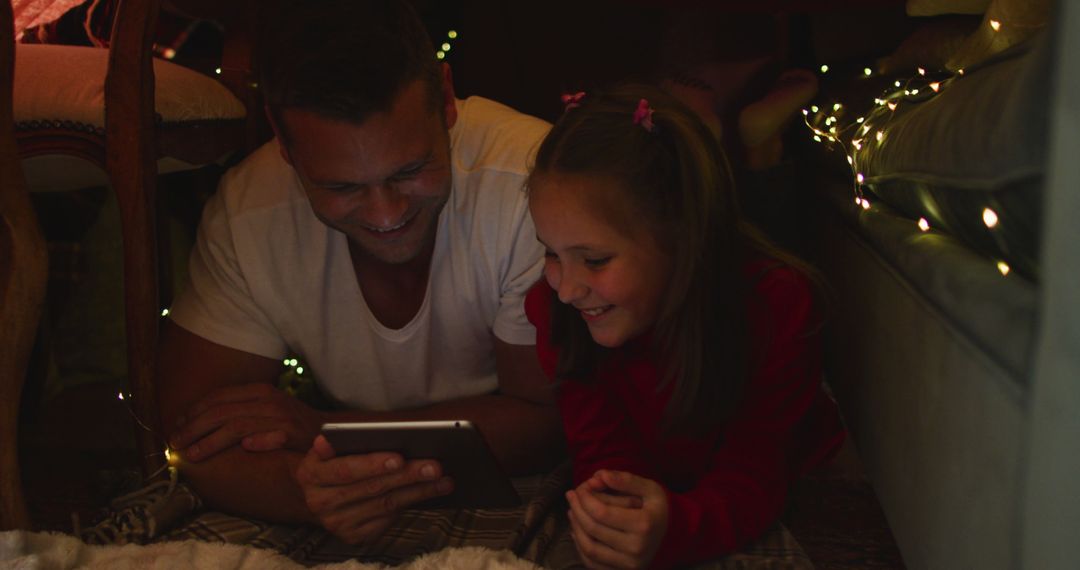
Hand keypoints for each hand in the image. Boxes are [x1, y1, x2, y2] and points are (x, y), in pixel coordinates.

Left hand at [169, 382, 324, 461]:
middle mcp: (268, 401)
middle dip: (193, 428)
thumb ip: (239, 411)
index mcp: (259, 391)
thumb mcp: (264, 409)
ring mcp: (281, 417)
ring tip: (191, 454)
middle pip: (222, 412)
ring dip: (211, 441)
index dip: (194, 410)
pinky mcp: (293, 434)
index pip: (219, 397)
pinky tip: (243, 450)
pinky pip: (271, 438)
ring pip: (237, 427)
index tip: (176, 424)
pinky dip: (258, 442)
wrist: (330, 432)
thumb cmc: (291, 424)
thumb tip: (201, 421)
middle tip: (174, 443)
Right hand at [295, 435, 454, 543]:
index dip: (372, 464)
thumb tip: (328, 439)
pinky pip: (387, 520)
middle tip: (435, 466)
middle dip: (407, 475)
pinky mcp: (353, 535)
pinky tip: (431, 492)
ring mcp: (336, 522)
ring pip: (385, 505)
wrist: (325, 491)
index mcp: (310, 473)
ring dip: (419, 491)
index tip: (399, 457)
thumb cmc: (339, 458)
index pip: (345, 469)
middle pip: (371, 488)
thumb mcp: (335, 445)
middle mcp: (319, 502)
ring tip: (444, 478)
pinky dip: (412, 504)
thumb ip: (341, 439)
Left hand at [566, 470, 668, 569]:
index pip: (602, 513)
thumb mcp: (650, 489)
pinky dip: (580, 546)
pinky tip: (578, 530)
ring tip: (572, 510)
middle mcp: (636, 548)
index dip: (586, 499)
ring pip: (589, 548)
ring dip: (575, 527)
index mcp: (644, 524)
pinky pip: (592, 563)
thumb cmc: (658, 509)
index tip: (580, 487)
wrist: (674, 536)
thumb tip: (598, 476)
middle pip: (593, 529)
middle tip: (571, 495)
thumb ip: (625, 480)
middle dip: (577, 509)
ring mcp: (629, 563)